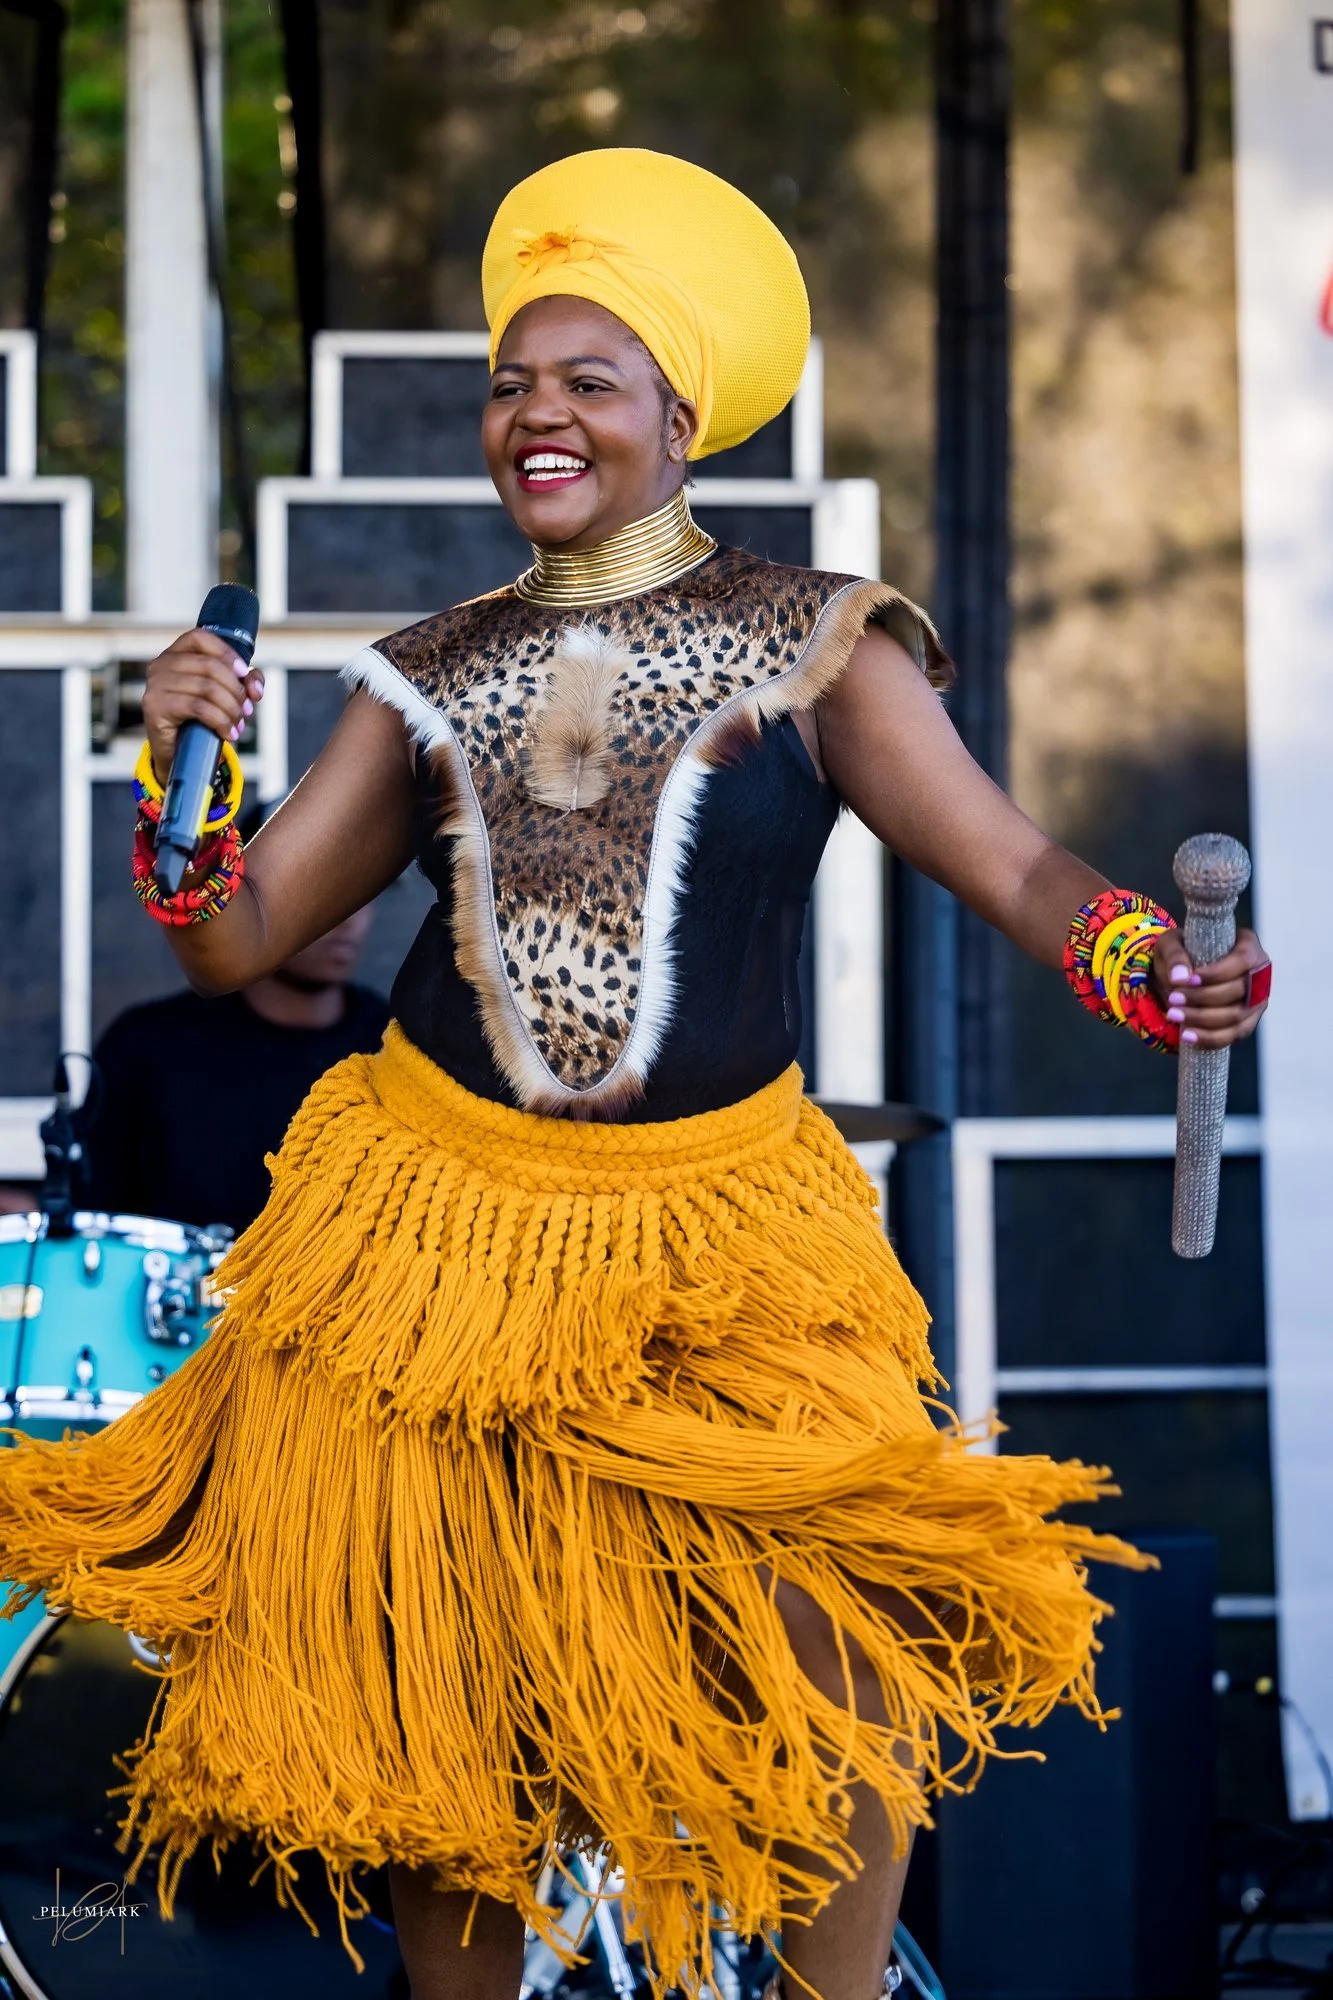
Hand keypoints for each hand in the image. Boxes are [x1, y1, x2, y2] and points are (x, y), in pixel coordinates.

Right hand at [142, 628, 264, 782]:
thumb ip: (246, 681)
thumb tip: (255, 687)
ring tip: (238, 724)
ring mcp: (155, 684)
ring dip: (231, 708)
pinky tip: (228, 733)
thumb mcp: (226, 695)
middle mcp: (161, 665)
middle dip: (236, 689)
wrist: (178, 754)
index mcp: (175, 654)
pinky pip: (198, 707)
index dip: (226, 653)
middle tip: (247, 710)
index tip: (244, 673)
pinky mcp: (155, 706)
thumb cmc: (200, 720)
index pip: (200, 637)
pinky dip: (220, 721)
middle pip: (209, 665)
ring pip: (206, 687)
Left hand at [1151, 926, 1270, 1047]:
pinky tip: (1188, 1036)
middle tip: (1173, 999)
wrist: (1182, 977)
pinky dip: (1210, 1038)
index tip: (1189, 980)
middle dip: (1203, 998)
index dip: (1217, 973)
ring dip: (1203, 1018)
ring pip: (1237, 1016)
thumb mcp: (1171, 944)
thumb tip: (1179, 977)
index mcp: (1247, 945)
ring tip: (1174, 1015)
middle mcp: (1259, 972)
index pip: (1242, 960)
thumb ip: (1174, 955)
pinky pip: (1234, 1035)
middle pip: (1239, 990)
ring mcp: (1257, 999)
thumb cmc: (1181, 953)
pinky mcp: (1248, 1022)